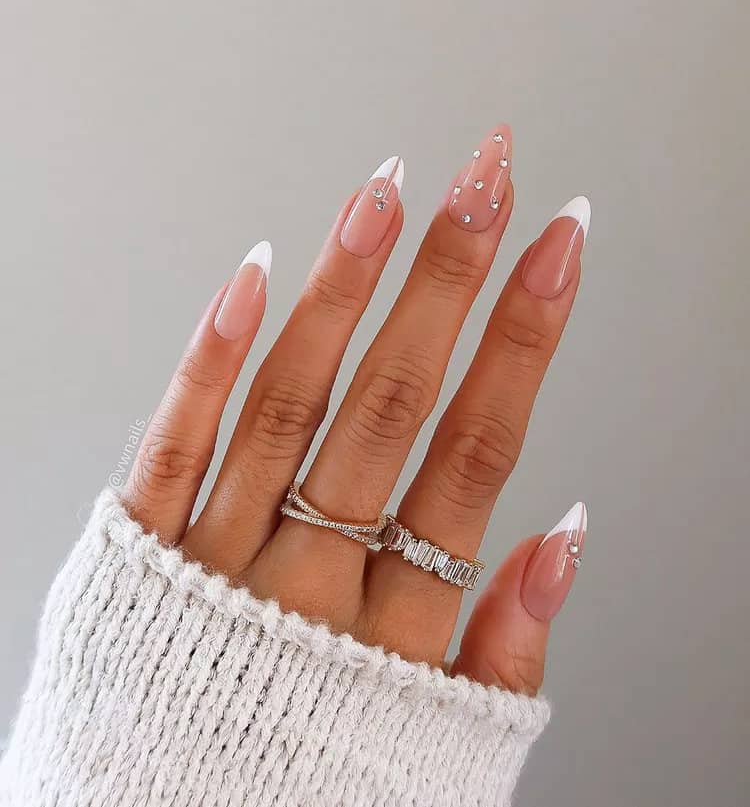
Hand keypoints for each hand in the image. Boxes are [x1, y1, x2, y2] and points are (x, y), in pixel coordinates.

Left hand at [122, 124, 588, 695]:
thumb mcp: (441, 751)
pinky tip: (254, 277)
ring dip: (342, 290)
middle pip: (391, 407)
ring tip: (383, 193)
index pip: (479, 451)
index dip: (525, 337)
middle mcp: (307, 584)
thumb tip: (568, 531)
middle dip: (447, 279)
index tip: (557, 242)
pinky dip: (213, 360)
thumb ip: (510, 646)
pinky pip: (171, 449)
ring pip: (290, 407)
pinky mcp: (137, 558)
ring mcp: (214, 564)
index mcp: (398, 634)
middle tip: (484, 175)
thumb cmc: (312, 791)